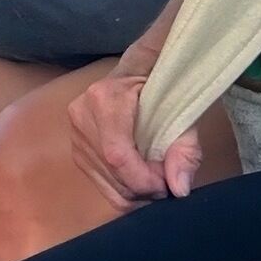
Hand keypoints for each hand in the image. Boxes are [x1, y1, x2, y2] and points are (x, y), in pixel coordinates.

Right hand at [68, 62, 199, 209]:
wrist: (141, 69)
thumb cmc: (163, 86)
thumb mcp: (183, 113)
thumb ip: (185, 150)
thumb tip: (179, 189)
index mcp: (104, 99)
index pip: (117, 156)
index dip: (143, 180)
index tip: (167, 186)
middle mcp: (81, 115)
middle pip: (110, 173)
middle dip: (142, 189)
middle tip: (167, 184)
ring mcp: (75, 132)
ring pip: (104, 183)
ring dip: (134, 191)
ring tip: (155, 177)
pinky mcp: (76, 147)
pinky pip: (98, 182)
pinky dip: (122, 188)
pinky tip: (140, 177)